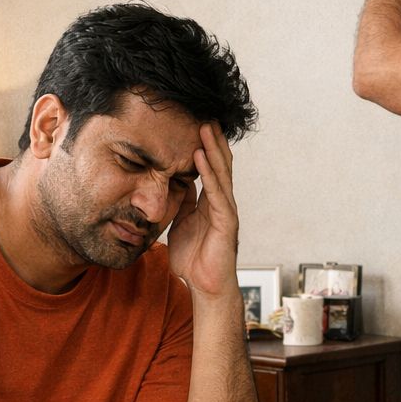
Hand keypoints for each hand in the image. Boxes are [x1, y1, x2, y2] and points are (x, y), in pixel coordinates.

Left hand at [167, 122, 239, 298]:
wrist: (204, 287)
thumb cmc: (193, 260)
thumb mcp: (181, 224)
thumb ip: (182, 204)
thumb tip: (174, 185)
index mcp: (210, 202)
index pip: (210, 168)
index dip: (205, 146)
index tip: (196, 123)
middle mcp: (221, 202)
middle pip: (219, 164)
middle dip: (212, 139)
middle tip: (205, 113)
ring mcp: (226, 211)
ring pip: (221, 173)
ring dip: (212, 149)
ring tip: (204, 126)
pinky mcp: (226, 222)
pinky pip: (216, 192)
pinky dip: (209, 173)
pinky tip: (201, 157)